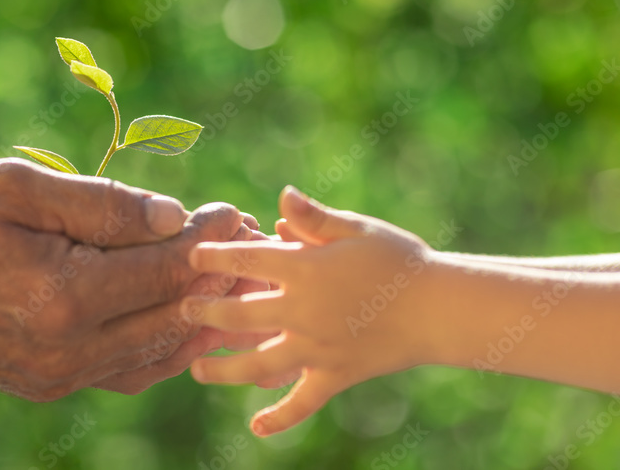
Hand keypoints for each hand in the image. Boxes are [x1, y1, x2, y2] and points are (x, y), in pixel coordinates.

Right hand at [0, 158, 252, 400]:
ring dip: (197, 315)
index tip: (235, 211)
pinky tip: (179, 319)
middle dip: (216, 277)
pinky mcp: (42, 385)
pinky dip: (160, 346)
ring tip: (229, 278)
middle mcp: (64, 350)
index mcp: (62, 296)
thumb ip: (102, 204)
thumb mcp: (17, 189)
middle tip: (248, 242)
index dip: (209, 240)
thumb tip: (175, 218)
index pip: (165, 269)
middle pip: (171, 315)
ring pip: (154, 353)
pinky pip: (122, 371)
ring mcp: (53, 376)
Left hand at [182, 187, 437, 434]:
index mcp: (305, 270)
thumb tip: (280, 197)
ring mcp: (316, 349)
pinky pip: (302, 402)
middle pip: (239, 315)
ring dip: (223, 369)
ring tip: (196, 369)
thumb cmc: (398, 260)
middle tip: (183, 311)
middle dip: (206, 313)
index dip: (215, 257)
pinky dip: (279, 418)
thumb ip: (313, 218)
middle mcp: (302, 311)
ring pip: (258, 365)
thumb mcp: (356, 229)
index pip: (247, 260)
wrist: (440, 307)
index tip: (191, 257)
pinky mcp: (334, 375)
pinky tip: (256, 426)